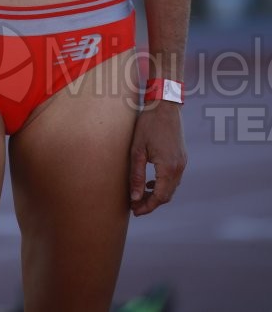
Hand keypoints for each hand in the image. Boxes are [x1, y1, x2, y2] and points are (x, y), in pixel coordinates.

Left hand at [129, 101, 186, 215]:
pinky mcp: (182, 157)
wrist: (165, 105)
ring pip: (171, 187)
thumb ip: (137, 175)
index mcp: (168, 168)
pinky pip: (174, 178)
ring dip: (158, 194)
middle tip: (135, 206)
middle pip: (167, 195)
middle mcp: (179, 168)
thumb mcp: (137, 150)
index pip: (160, 197)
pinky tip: (151, 182)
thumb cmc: (148, 124)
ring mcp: (182, 162)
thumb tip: (135, 197)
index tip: (135, 211)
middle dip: (151, 203)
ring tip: (141, 195)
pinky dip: (163, 184)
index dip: (147, 207)